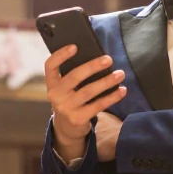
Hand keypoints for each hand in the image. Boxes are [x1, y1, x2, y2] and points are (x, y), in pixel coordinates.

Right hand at [45, 45, 126, 159]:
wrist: (67, 127)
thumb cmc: (71, 99)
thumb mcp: (66, 88)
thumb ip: (75, 75)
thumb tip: (98, 58)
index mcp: (52, 83)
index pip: (50, 65)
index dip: (61, 55)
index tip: (75, 46)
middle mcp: (55, 95)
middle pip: (74, 77)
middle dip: (92, 66)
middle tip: (108, 59)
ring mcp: (66, 108)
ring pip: (89, 91)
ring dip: (107, 81)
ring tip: (120, 74)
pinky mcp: (78, 119)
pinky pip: (98, 105)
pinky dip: (112, 97)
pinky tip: (122, 90)